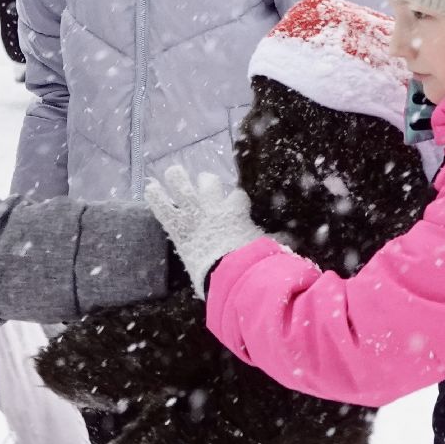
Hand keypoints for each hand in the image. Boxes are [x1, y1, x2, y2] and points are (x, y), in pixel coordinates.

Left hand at [143, 165, 265, 296]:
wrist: (230, 271)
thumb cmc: (251, 261)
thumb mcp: (267, 247)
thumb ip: (276, 242)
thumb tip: (294, 243)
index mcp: (236, 210)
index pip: (237, 196)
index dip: (236, 199)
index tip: (236, 203)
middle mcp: (214, 206)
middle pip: (209, 181)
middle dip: (206, 182)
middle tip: (204, 184)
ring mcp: (194, 212)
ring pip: (182, 184)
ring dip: (178, 178)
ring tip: (174, 172)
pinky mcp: (178, 226)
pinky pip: (163, 207)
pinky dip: (156, 197)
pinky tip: (150, 188)